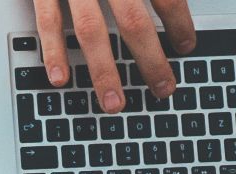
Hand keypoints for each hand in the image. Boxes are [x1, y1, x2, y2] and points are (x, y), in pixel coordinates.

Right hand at [34, 0, 196, 112]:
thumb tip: (166, 3)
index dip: (179, 22)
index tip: (187, 47)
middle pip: (134, 22)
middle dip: (150, 60)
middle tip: (162, 88)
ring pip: (91, 31)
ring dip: (104, 71)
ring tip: (114, 103)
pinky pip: (48, 23)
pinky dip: (54, 53)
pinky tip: (61, 79)